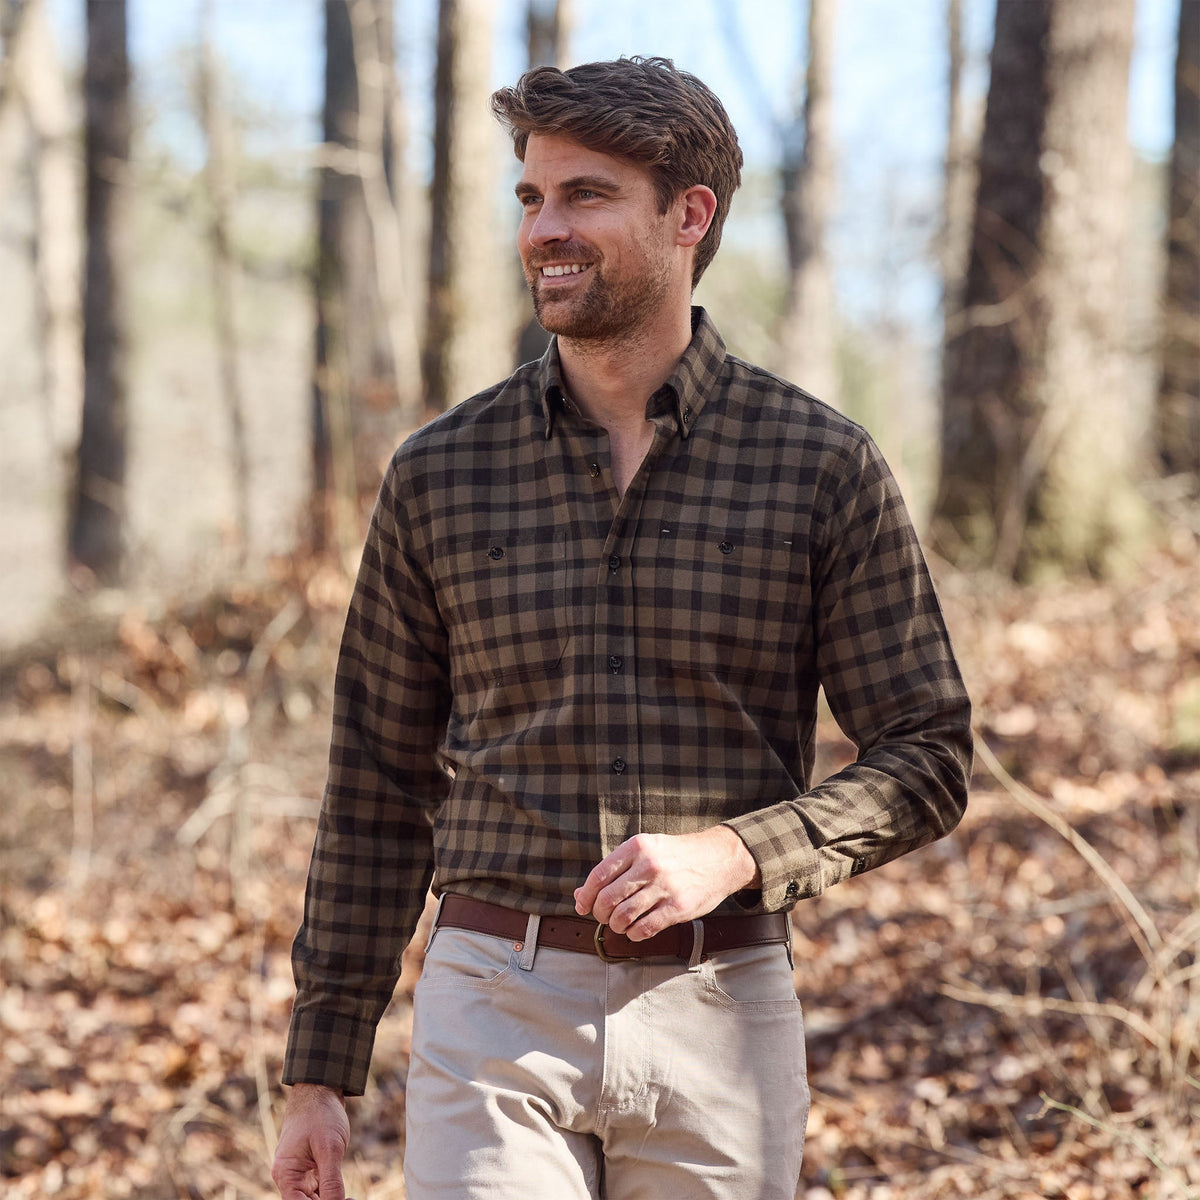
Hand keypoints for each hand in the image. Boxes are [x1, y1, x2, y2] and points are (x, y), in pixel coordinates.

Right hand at [271, 1083, 350, 1198]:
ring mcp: (299, 1173)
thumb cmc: (320, 1114)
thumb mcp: (329, 1147)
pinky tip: (347, 1195)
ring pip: (313, 1199)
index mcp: (286, 1174)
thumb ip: (331, 1180)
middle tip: (352, 1199)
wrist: (320, 1089)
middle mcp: (289, 1177)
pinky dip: (331, 1193)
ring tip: (352, 1198)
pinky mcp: (310, 1168)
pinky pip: (319, 1189)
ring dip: (331, 1199)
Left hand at [574, 826, 760, 939]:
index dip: (586, 896)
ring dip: (616, 926)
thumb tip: (580, 895)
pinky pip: (645, 928)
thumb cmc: (674, 856)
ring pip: (623, 916)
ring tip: (620, 924)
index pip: (598, 876)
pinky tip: (635, 930)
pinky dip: (634, 934)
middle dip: (600, 914)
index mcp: (636, 847)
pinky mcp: (678, 907)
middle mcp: (648, 865)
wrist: (717, 858)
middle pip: (607, 899)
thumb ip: (614, 871)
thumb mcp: (644, 851)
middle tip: (604, 917)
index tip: (583, 907)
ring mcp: (664, 886)